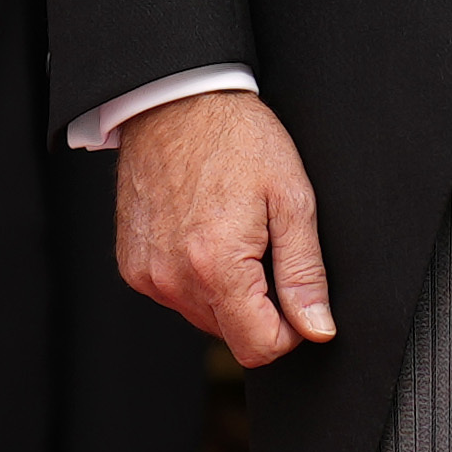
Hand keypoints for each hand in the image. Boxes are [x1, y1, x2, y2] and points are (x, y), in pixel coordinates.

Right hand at [114, 88, 334, 362]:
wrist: (176, 103)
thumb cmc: (237, 140)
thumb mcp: (292, 199)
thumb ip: (305, 274)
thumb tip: (316, 329)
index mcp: (216, 267)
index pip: (259, 348)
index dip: (290, 329)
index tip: (295, 292)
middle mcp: (174, 279)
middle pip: (233, 334)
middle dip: (259, 304)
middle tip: (264, 245)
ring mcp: (148, 275)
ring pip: (205, 317)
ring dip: (228, 290)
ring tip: (234, 233)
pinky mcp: (134, 266)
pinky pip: (177, 295)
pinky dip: (197, 276)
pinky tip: (205, 233)